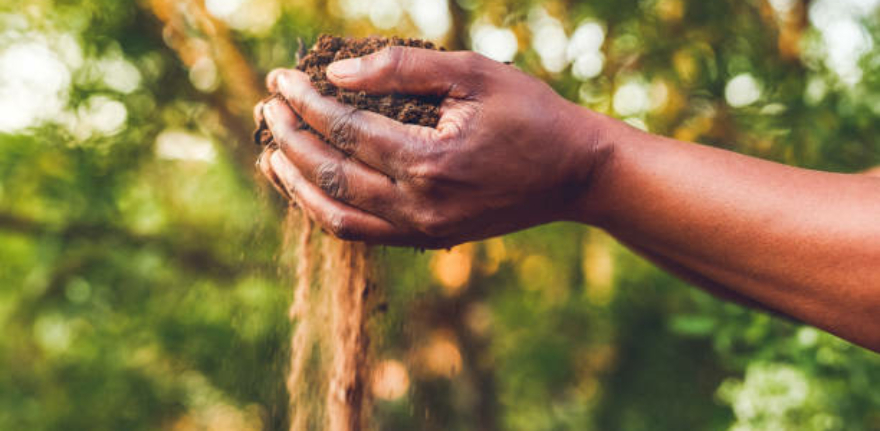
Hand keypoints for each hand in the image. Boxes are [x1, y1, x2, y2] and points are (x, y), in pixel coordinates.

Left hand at [257, 47, 613, 247]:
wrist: (575, 174)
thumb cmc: (531, 114)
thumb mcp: (473, 73)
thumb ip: (403, 69)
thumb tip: (337, 75)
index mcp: (430, 161)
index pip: (346, 131)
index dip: (306, 103)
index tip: (280, 80)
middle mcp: (420, 206)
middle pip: (330, 173)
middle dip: (289, 138)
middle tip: (267, 108)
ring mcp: (423, 231)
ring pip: (336, 215)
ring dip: (296, 183)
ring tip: (271, 153)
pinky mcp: (428, 240)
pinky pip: (361, 232)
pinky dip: (327, 209)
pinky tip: (309, 185)